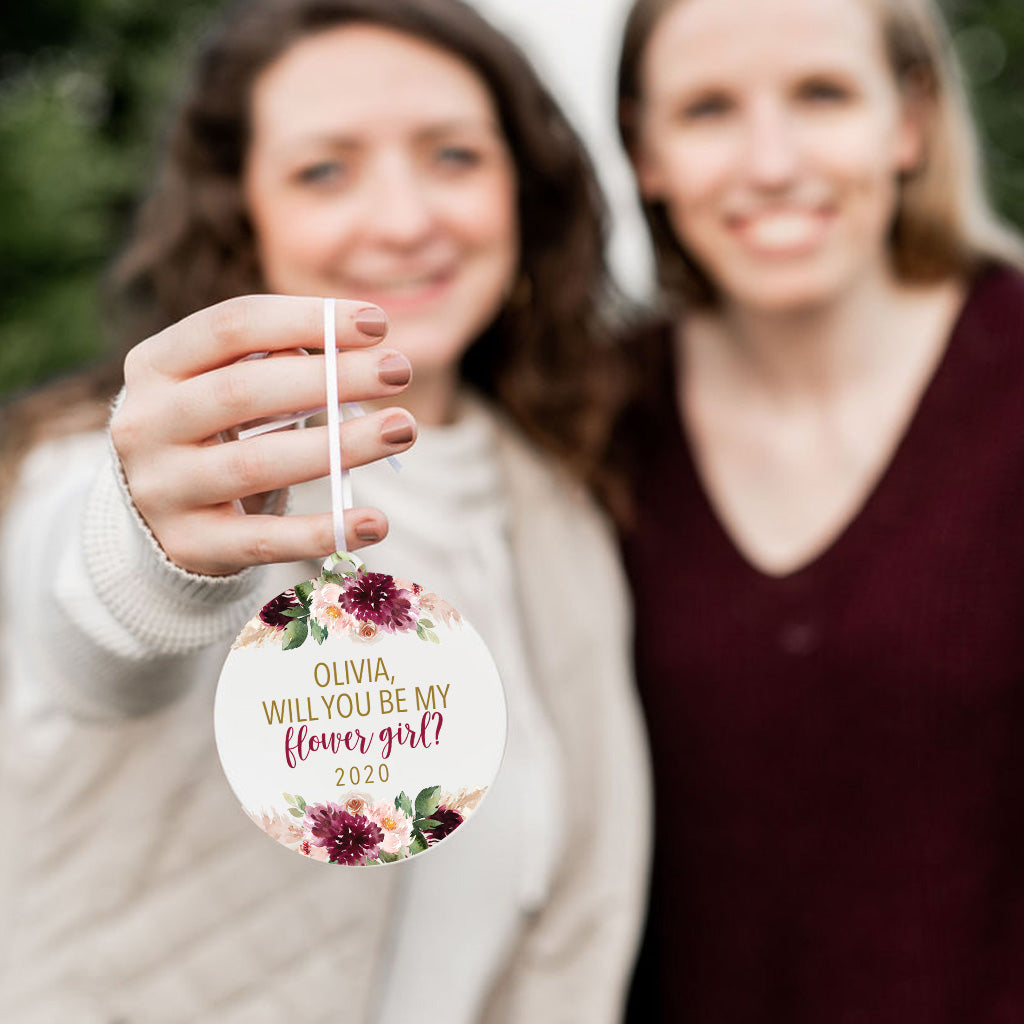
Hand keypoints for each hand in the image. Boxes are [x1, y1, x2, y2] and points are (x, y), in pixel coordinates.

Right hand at [110, 295, 415, 574]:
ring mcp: (162, 489)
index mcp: (153, 365)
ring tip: (403, 428)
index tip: (377, 322)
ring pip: (258, 464)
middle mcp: (145, 424)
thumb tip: (342, 356)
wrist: (153, 519)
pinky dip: (323, 531)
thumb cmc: (213, 433)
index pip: (231, 326)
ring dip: (340, 446)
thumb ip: (271, 363)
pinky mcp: (189, 546)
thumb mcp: (223, 386)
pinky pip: (264, 540)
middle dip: (331, 377)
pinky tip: (375, 523)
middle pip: (244, 391)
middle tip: (400, 370)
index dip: (306, 319)